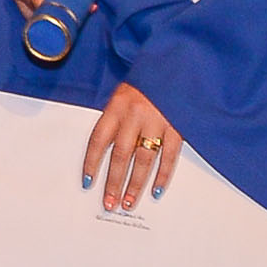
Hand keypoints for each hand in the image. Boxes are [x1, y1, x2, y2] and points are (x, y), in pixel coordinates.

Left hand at [81, 80, 180, 211]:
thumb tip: (104, 153)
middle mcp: (135, 115)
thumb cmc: (145, 83)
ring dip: (136, 184)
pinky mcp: (177, 127)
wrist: (174, 63)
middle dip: (114, 182)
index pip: (99, 139)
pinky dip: (163, 175)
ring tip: (129, 202)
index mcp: (117, 107)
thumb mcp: (121, 95)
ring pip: (144, 159)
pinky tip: (156, 190)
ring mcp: (157, 122)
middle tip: (109, 202)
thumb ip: (114, 121)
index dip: (92, 163)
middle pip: (121, 155)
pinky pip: (169, 156)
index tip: (88, 183)